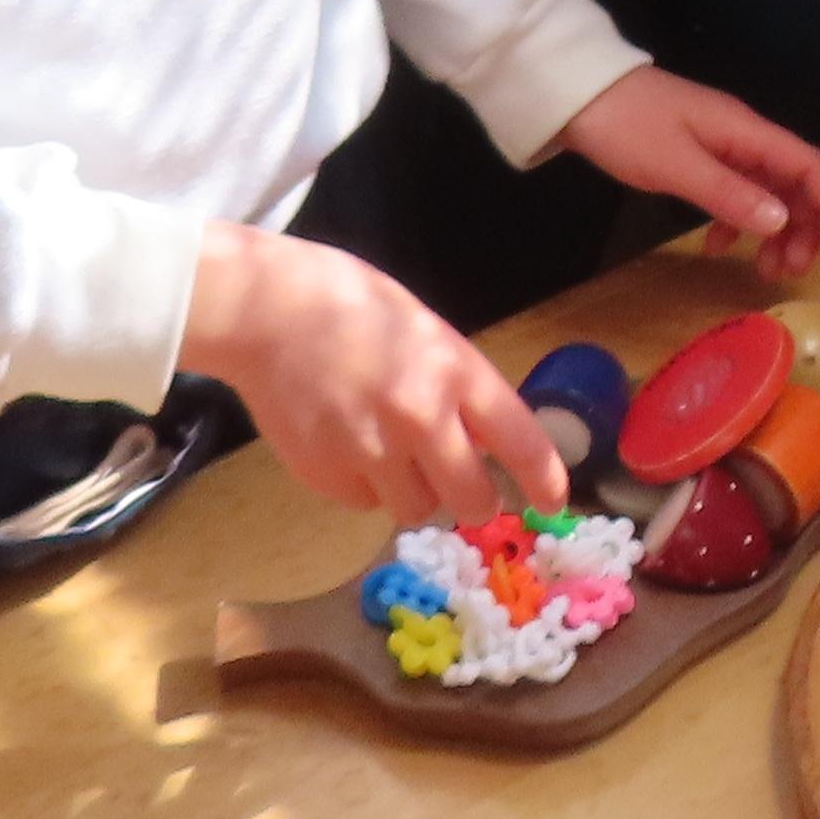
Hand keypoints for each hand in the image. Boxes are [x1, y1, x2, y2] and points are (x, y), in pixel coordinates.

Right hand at [180, 223, 565, 524]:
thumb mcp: (426, 333)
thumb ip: (457, 387)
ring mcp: (371, 452)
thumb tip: (485, 442)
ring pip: (417, 510)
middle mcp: (420, 419)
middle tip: (462, 484)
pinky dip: (363, 486)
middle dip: (474, 498)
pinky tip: (345, 444)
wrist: (265, 310)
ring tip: (388, 450)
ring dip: (413, 492)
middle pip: (473, 500)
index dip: (545, 480)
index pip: (520, 442)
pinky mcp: (326, 476)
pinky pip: (364, 504)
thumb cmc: (352, 307)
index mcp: (454, 372)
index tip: (554, 504)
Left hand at [557, 68, 819, 281]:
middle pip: (794, 181)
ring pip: (766, 190)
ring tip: (763, 269)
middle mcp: (742, 136)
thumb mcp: (675, 165)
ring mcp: (720, 145)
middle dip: (803, 227)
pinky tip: (715, 246)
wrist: (576, 94)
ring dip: (773, 229)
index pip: (808, 165)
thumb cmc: (626, 126)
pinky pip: (733, 191)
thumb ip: (729, 194)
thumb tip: (781, 223)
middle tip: (790, 271)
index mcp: (745, 132)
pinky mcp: (698, 155)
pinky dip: (735, 221)